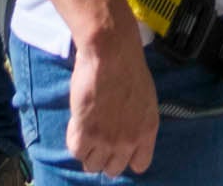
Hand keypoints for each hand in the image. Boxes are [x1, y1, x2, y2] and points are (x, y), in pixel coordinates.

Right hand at [66, 13, 159, 177]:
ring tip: (86, 129)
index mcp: (147, 130)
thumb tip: (125, 129)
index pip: (140, 164)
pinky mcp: (86, 134)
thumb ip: (136, 119)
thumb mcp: (144, 96)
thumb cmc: (127, 65)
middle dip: (104, 156)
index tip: (118, 147)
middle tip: (97, 137)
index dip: (127, 157)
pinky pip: (76, 151)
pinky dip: (74, 139)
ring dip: (88, 150)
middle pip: (113, 169)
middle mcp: (129, 141)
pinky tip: (77, 121)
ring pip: (92, 165)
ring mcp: (107, 140)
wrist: (112, 52)